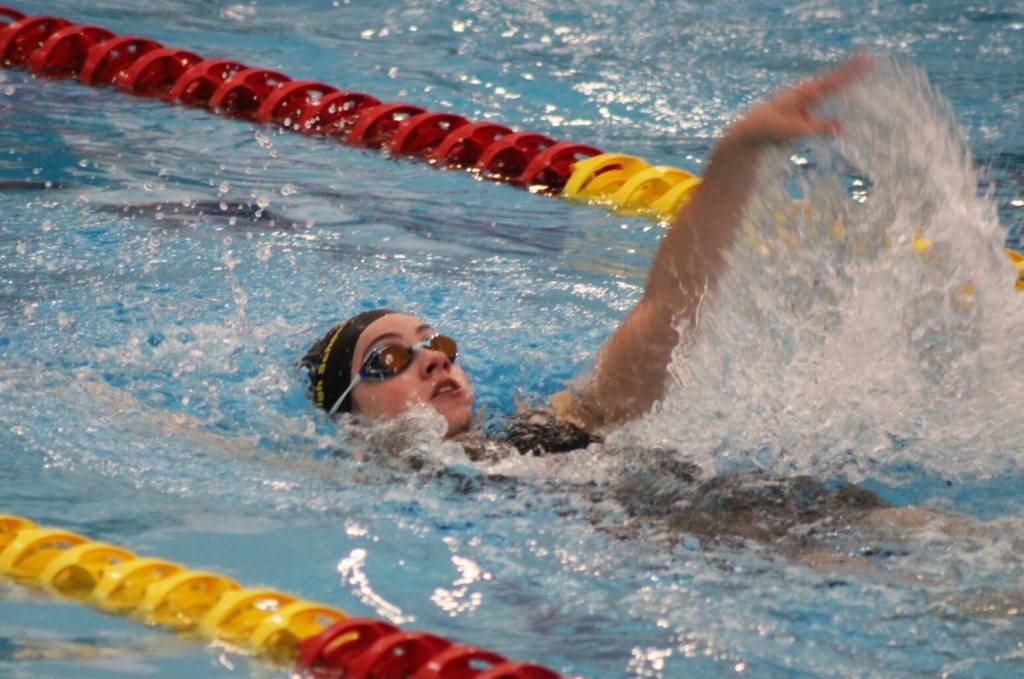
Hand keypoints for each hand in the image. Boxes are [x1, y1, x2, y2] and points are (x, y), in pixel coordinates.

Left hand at [727, 52, 872, 147]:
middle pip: (833, 77)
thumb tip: (841, 126)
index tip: (867, 61)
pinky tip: (841, 85)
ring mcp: (803, 95)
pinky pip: (821, 92)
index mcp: (806, 94)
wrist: (753, 128)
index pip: (834, 81)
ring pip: (827, 83)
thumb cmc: (773, 129)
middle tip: (870, 57)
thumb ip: (818, 128)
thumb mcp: (796, 131)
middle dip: (851, 68)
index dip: (851, 72)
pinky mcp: (801, 103)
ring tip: (862, 64)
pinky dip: (834, 86)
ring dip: (843, 75)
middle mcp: (805, 90)